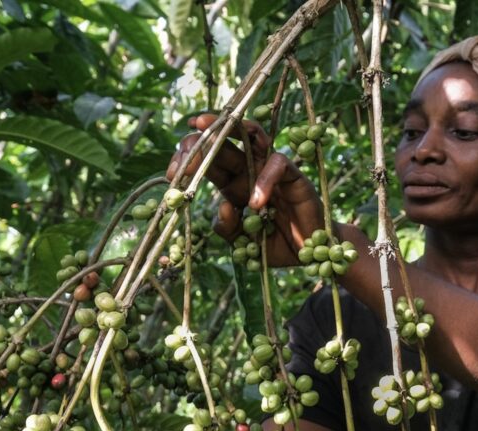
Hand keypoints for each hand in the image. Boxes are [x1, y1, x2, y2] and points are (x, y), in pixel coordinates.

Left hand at [167, 113, 323, 265]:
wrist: (307, 254)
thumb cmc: (275, 245)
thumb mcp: (242, 243)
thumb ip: (228, 228)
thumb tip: (222, 208)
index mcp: (233, 185)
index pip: (208, 164)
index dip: (189, 162)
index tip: (171, 173)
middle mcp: (250, 172)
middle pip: (224, 146)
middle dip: (202, 141)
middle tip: (185, 145)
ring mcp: (272, 171)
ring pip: (251, 138)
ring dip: (230, 129)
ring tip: (207, 128)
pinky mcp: (294, 176)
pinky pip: (278, 165)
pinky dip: (265, 179)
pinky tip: (254, 203)